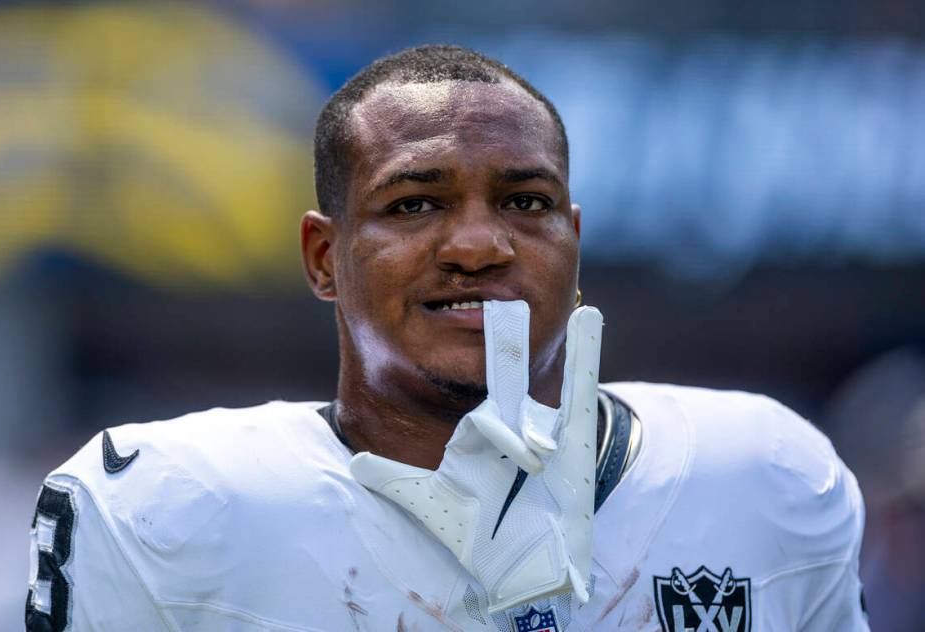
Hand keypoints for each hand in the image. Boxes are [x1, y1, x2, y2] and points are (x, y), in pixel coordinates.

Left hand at [350, 300, 602, 611]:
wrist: (523, 573)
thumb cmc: (480, 536)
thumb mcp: (433, 506)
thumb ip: (395, 481)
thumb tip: (355, 460)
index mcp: (481, 436)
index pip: (469, 397)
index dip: (464, 372)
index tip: (458, 321)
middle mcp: (512, 429)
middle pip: (504, 382)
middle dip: (502, 348)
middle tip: (497, 306)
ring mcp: (544, 434)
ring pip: (535, 390)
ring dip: (532, 363)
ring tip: (531, 310)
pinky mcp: (575, 443)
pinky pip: (582, 392)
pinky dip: (587, 355)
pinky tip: (591, 318)